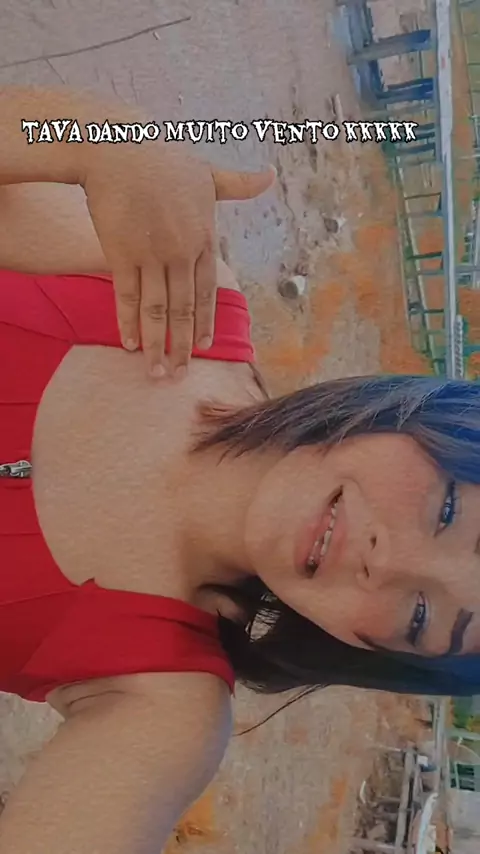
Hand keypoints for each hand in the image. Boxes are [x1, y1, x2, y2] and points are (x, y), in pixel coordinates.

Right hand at [82, 145, 274, 377]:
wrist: (118, 148)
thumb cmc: (163, 159)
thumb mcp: (208, 173)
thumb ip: (238, 185)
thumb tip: (271, 175)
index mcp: (203, 238)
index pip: (207, 292)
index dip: (203, 322)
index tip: (201, 348)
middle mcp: (182, 252)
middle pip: (184, 309)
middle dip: (181, 346)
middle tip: (178, 375)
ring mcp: (152, 255)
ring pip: (158, 310)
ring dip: (157, 345)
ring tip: (155, 371)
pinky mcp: (122, 254)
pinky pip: (127, 297)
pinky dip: (129, 322)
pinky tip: (130, 344)